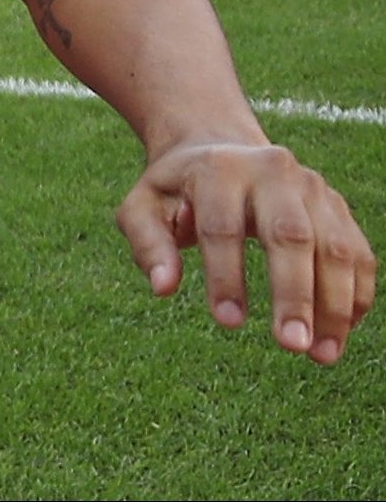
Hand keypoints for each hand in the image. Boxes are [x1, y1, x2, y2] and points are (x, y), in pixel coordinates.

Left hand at [117, 139, 374, 363]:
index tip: (227, 323)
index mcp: (218, 169)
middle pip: (291, 234)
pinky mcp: (337, 206)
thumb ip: (149, 244)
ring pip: (335, 247)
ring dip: (334, 305)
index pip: (223, 226)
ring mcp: (311, 187)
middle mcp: (272, 171)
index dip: (226, 276)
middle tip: (291, 346)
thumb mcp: (144, 207)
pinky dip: (355, 295)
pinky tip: (341, 332)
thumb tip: (162, 287)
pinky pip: (358, 254)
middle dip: (294, 293)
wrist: (217, 147)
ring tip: (321, 355)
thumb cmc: (176, 190)